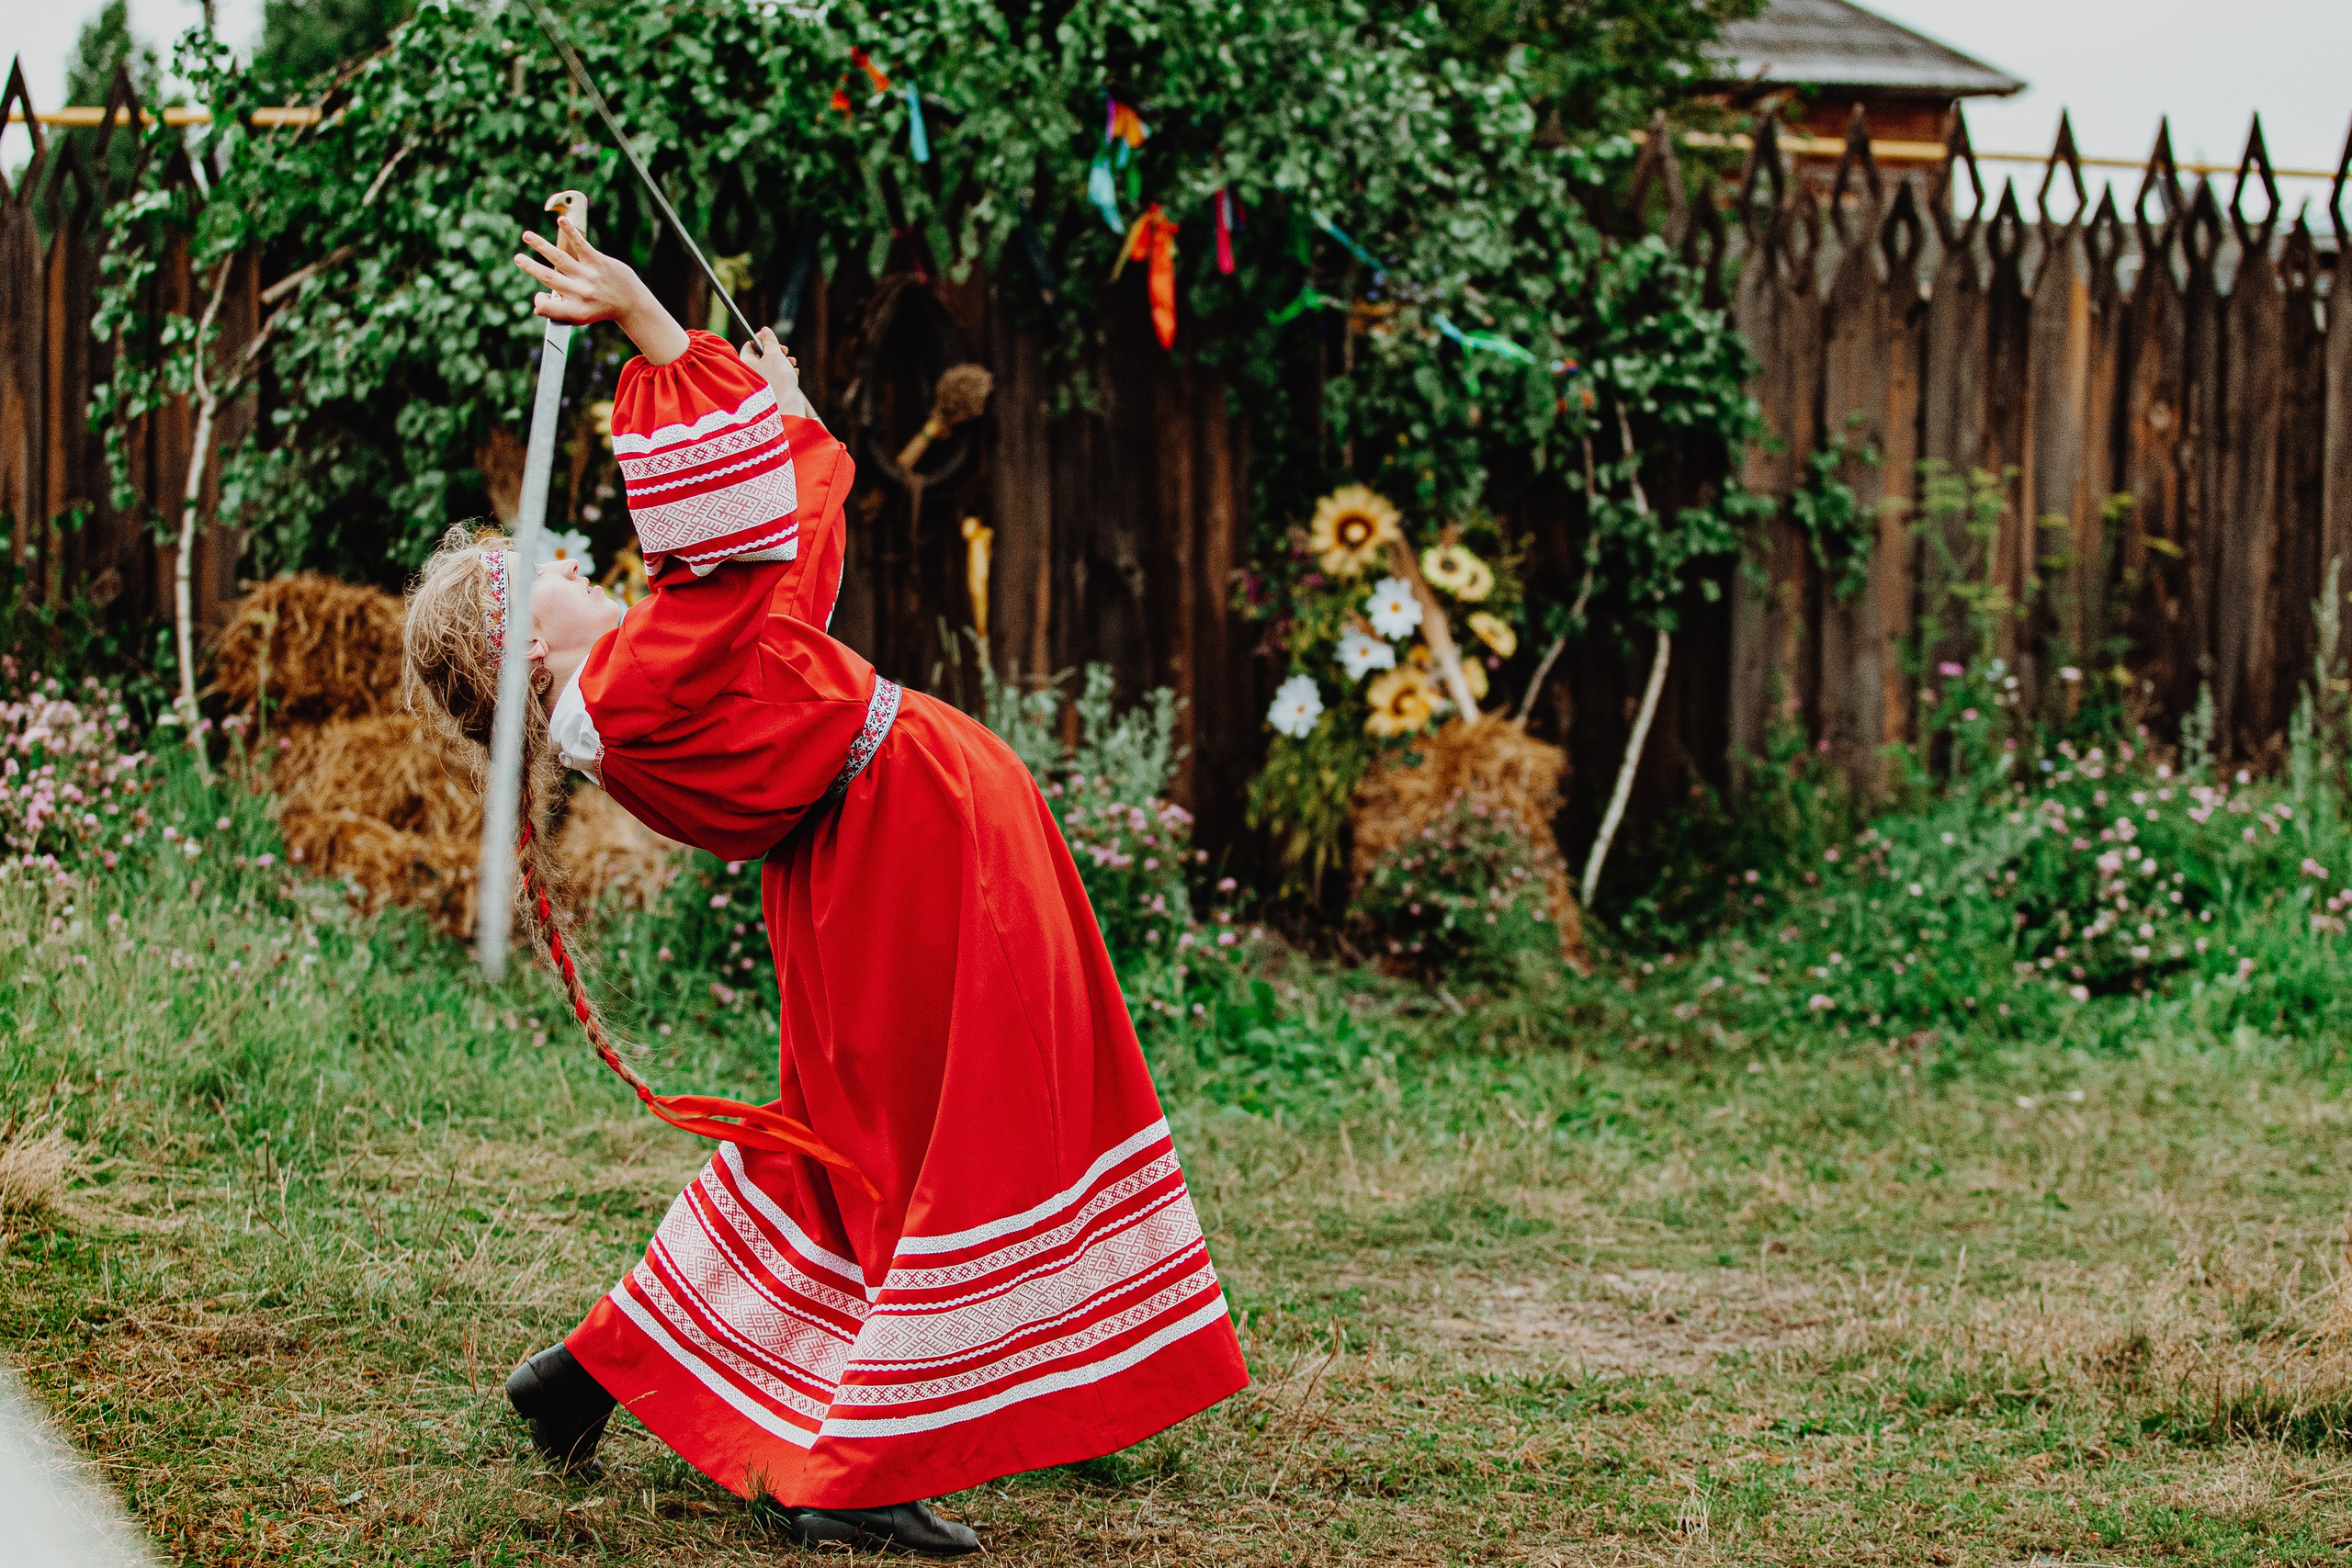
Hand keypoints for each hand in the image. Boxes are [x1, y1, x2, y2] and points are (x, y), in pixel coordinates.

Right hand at [514, 217, 689, 364]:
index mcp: (575, 310)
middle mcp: (581, 294)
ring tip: (526, 236)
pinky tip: (561, 221)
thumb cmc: (600, 309)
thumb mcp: (580, 317)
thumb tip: (537, 306)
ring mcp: (589, 276)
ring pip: (560, 258)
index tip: (539, 296)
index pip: (548, 308)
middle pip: (549, 279)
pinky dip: (571, 232)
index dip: (539, 303)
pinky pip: (581, 245)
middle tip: (517, 258)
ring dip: (541, 245)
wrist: (631, 303)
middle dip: (531, 268)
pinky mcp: (598, 261)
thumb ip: (558, 311)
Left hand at [739, 328, 812, 418]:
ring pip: (771, 365)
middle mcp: (750, 372)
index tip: (772, 337)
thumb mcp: (775, 354)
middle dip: (776, 350)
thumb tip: (765, 330)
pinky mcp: (770, 389)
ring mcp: (760, 382)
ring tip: (792, 362)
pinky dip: (784, 372)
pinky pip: (776, 376)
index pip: (750, 344)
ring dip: (783, 360)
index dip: (761, 338)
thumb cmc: (779, 379)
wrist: (787, 406)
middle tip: (785, 351)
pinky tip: (793, 373)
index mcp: (746, 362)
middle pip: (761, 354)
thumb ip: (770, 341)